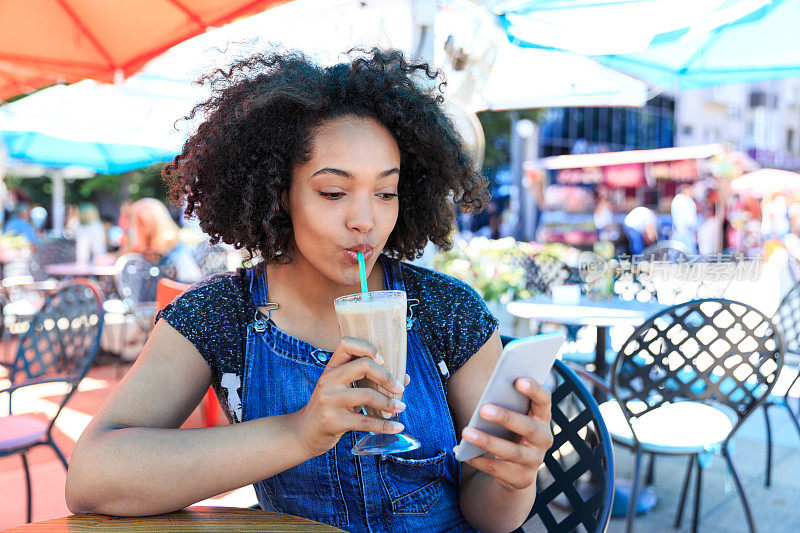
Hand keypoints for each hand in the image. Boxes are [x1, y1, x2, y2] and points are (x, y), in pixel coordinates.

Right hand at [292, 337, 406, 457]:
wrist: (303, 434)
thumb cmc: (329, 409)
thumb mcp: (342, 390)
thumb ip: (368, 382)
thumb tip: (404, 379)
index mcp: (331, 368)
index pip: (347, 344)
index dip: (368, 348)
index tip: (383, 359)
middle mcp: (328, 380)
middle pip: (363, 366)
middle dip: (387, 377)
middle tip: (399, 388)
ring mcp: (329, 400)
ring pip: (367, 395)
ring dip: (389, 403)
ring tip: (400, 408)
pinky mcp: (333, 421)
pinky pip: (365, 421)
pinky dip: (385, 425)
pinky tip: (397, 427)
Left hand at [458, 378, 552, 490]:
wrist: (517, 469)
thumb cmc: (511, 431)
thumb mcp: (513, 417)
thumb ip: (506, 404)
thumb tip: (484, 399)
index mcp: (542, 417)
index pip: (544, 400)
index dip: (534, 390)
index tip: (517, 380)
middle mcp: (544, 438)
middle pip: (528, 427)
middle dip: (506, 417)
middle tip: (483, 409)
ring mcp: (534, 460)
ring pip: (512, 451)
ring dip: (487, 441)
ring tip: (466, 432)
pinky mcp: (522, 478)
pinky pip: (498, 469)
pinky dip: (478, 460)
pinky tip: (462, 452)